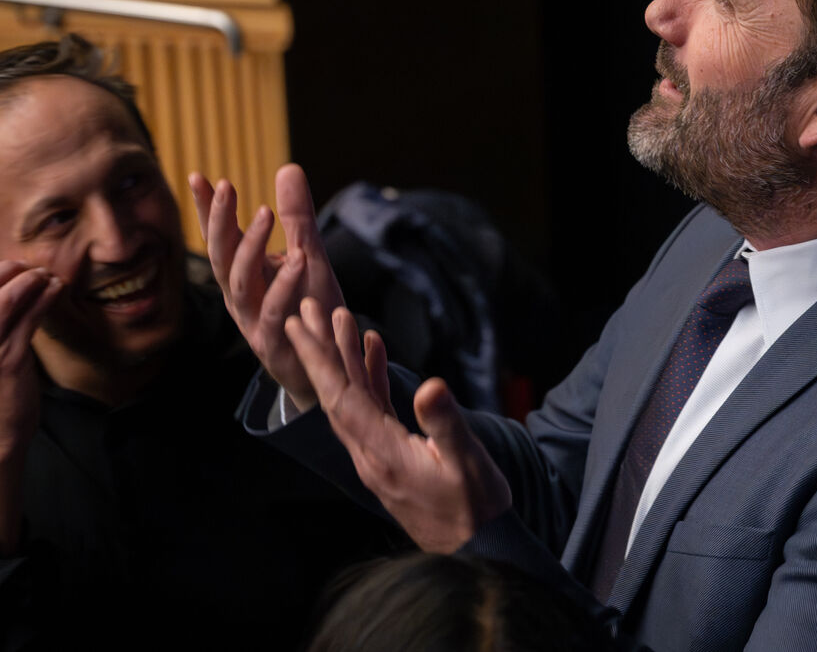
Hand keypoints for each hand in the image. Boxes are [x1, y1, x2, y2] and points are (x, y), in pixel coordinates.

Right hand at [0, 261, 63, 553]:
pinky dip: (44, 299)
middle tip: (27, 267)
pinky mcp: (9, 359)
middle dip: (7, 272)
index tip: (8, 266)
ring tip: (45, 275)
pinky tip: (54, 289)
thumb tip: (11, 296)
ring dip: (29, 282)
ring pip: (5, 301)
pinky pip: (29, 319)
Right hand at [189, 164, 344, 410]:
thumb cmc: (310, 309)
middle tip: (228, 186)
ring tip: (268, 213)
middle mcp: (240, 297)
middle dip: (221, 220)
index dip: (209, 209)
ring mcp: (252, 321)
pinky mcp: (273, 342)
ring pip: (240, 282)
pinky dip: (283, 287)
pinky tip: (298, 261)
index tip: (199, 175)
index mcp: (243, 276)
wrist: (323, 366)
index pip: (220, 237)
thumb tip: (287, 168)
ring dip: (250, 246)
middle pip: (220, 255)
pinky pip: (272, 312)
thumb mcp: (309, 256)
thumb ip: (298, 217)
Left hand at [284, 297, 511, 552]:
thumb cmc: (475, 507)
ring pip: (352, 399)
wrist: (477, 547)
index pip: (341, 397)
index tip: (299, 325)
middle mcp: (370, 453)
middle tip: (305, 308)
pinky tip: (373, 352)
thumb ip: (445, 424)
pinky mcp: (393, 455)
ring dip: (343, 359)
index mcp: (381, 453)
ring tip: (336, 318)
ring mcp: (379, 456)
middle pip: (336, 394)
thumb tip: (429, 385)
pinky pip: (372, 409)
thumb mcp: (466, 462)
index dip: (320, 358)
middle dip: (320, 349)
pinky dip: (370, 378)